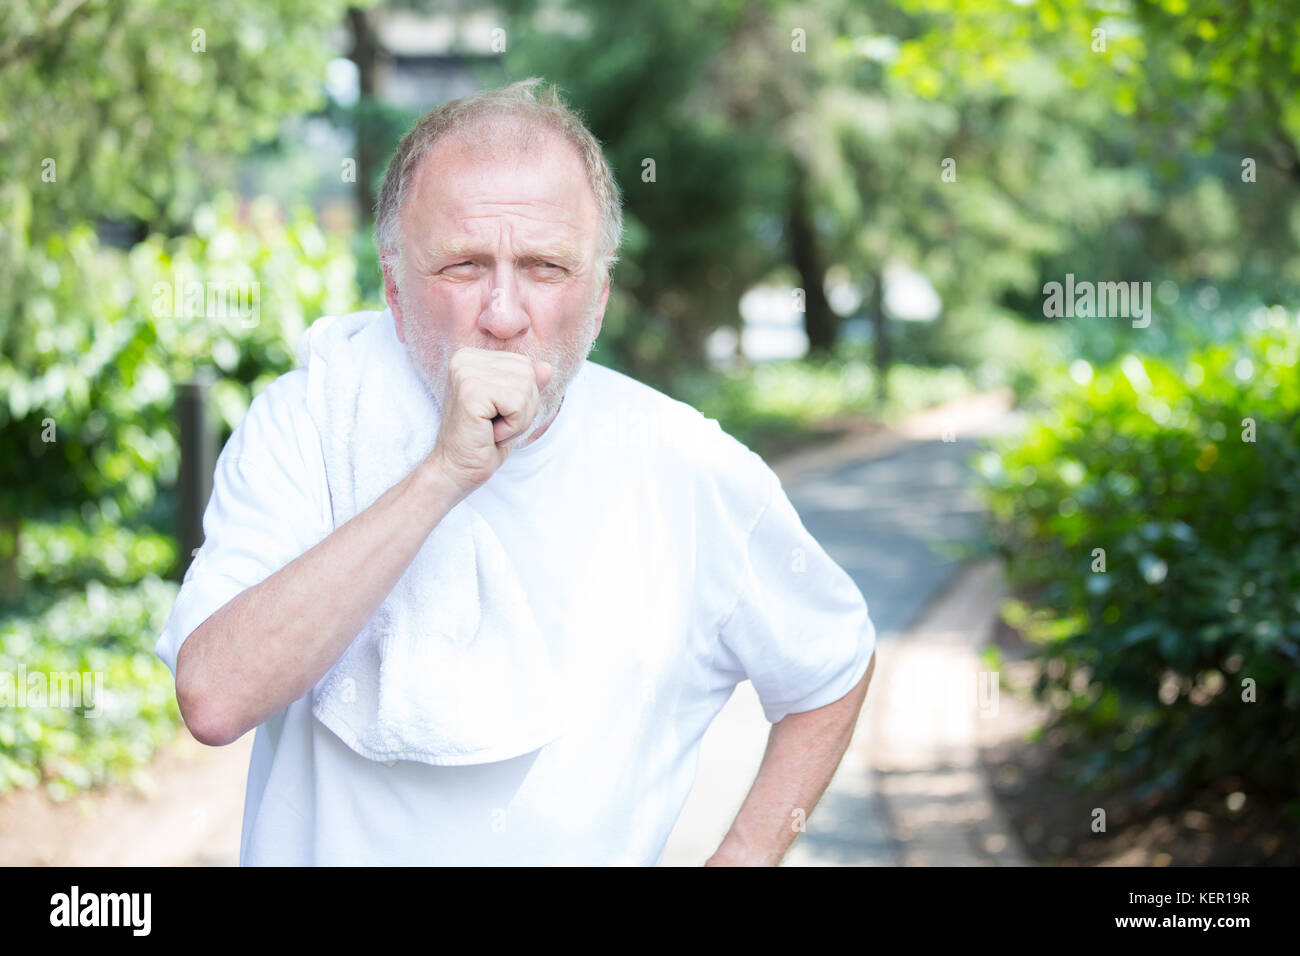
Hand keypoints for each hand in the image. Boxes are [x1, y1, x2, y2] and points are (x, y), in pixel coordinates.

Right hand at [427, 346, 552, 499]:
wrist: (456, 470)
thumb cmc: (482, 442)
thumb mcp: (512, 409)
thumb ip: (527, 385)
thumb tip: (547, 367)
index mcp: (472, 357)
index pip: (525, 365)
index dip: (522, 398)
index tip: (495, 415)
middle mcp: (466, 358)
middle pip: (527, 374)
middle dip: (522, 409)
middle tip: (494, 426)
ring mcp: (466, 371)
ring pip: (525, 390)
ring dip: (517, 420)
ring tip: (492, 430)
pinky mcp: (470, 390)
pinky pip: (517, 404)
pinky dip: (512, 427)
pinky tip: (490, 434)